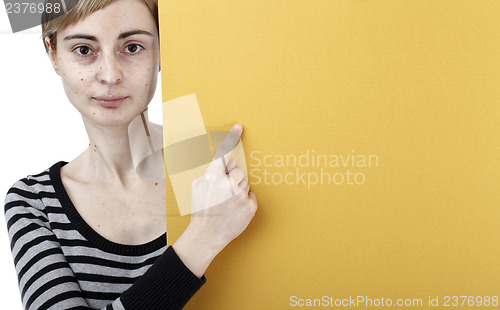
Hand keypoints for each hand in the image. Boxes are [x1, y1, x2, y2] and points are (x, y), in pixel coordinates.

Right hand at [173, 124, 256, 277]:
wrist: (206, 235)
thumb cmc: (201, 210)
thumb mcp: (198, 188)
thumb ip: (212, 172)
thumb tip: (229, 162)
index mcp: (212, 177)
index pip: (223, 154)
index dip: (231, 138)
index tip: (239, 127)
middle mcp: (228, 184)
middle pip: (238, 172)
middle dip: (232, 179)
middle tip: (223, 194)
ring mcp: (240, 195)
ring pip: (245, 184)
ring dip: (238, 190)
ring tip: (227, 204)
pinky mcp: (250, 206)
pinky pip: (250, 196)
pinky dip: (244, 201)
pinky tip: (234, 210)